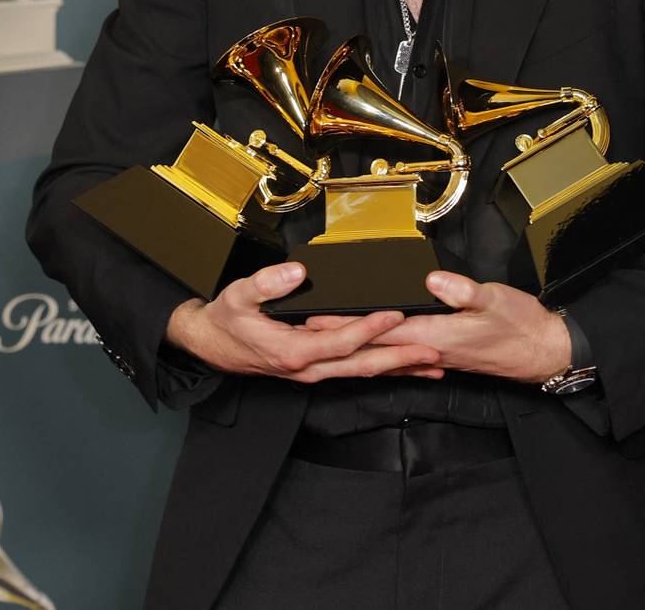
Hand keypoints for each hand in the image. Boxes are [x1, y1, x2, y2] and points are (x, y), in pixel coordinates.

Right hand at [165, 262, 442, 382]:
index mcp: (293, 351)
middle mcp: (308, 367)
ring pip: (363, 372)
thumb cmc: (226, 320)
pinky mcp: (316, 368)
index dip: (369, 329)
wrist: (210, 344)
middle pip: (362, 365)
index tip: (395, 316)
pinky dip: (383, 368)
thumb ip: (268, 284)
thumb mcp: (239, 296)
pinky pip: (355, 370)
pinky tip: (404, 364)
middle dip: (401, 359)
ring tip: (432, 363)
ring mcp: (313, 372)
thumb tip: (298, 272)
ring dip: (399, 368)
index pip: (340, 341)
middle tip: (434, 352)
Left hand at [307, 271, 570, 383]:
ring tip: (333, 335)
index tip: (317, 316)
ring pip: (391, 350)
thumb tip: (433, 280)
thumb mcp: (496, 300)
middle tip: (308, 325)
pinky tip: (383, 346)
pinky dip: (389, 348)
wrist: (545, 352)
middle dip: (342, 335)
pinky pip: (409, 352)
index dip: (348, 323)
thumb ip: (463, 291)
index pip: (381, 329)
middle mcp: (434, 348)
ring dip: (362, 343)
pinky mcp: (450, 351)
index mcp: (437, 335)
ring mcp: (441, 352)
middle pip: (378, 343)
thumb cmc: (522, 326)